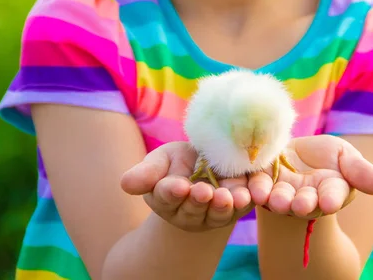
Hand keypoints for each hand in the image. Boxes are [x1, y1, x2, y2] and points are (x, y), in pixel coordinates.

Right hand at [120, 142, 253, 231]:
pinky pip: (241, 207)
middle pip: (193, 209)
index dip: (172, 192)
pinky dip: (245, 202)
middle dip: (199, 201)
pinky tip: (247, 196)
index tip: (177, 186)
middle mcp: (189, 211)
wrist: (207, 160)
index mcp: (166, 198)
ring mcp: (214, 212)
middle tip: (204, 192)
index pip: (166, 197)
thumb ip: (146, 173)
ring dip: (223, 206)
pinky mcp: (237, 207)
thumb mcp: (160, 162)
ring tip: (227, 197)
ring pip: (217, 213)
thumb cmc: (177, 162)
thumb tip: (125, 184)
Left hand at [248, 135, 372, 218]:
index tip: (330, 202)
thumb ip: (359, 171)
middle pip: (304, 201)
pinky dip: (253, 189)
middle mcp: (305, 196)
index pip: (332, 195)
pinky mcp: (260, 181)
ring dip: (276, 199)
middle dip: (301, 203)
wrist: (295, 152)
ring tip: (273, 199)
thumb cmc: (326, 156)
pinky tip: (252, 189)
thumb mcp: (345, 156)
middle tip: (298, 205)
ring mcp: (281, 190)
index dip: (331, 198)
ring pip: (279, 197)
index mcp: (330, 191)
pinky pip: (255, 187)